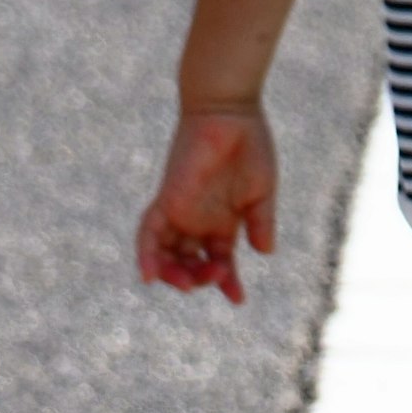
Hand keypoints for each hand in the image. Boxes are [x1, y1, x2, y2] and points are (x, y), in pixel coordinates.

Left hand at [137, 105, 278, 302]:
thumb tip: (265, 253)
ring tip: (188, 283)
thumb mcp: (261, 192)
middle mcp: (198, 220)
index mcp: (222, 221)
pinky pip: (148, 232)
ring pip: (166, 253)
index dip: (228, 282)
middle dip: (199, 278)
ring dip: (173, 273)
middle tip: (214, 280)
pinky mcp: (167, 198)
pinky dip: (147, 254)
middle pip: (190, 262)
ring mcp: (181, 211)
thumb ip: (261, 222)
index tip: (238, 300)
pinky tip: (150, 275)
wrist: (230, 112)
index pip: (220, 261)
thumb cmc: (249, 146)